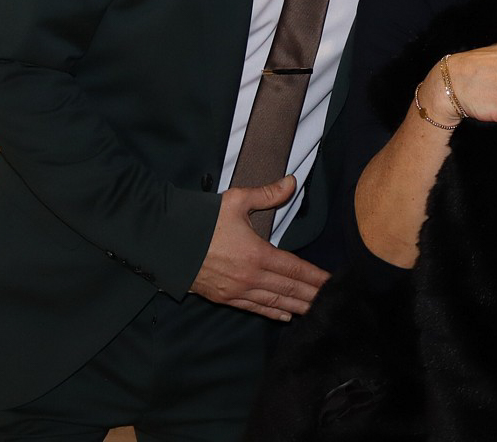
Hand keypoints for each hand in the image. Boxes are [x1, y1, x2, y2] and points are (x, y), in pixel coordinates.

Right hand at [189, 177, 331, 320]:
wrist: (165, 241)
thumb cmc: (202, 220)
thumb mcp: (237, 200)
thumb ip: (268, 193)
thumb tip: (291, 181)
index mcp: (257, 254)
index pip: (295, 269)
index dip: (315, 277)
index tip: (331, 282)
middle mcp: (250, 277)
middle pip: (288, 289)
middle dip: (311, 295)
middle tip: (331, 301)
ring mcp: (236, 290)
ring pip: (274, 301)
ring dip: (296, 306)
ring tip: (315, 310)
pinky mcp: (223, 297)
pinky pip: (253, 307)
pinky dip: (271, 312)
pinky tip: (284, 314)